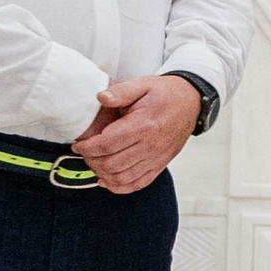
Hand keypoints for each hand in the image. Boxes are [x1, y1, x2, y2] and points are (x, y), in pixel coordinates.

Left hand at [73, 73, 200, 193]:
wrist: (191, 102)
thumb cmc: (165, 94)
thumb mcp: (142, 84)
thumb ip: (120, 91)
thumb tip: (100, 97)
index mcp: (144, 125)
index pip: (108, 144)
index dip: (88, 148)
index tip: (78, 146)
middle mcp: (151, 145)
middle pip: (112, 163)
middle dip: (92, 161)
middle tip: (85, 153)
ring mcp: (157, 158)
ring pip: (123, 177)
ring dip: (103, 174)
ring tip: (94, 164)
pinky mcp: (160, 165)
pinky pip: (138, 184)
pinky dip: (120, 187)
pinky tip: (107, 180)